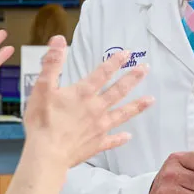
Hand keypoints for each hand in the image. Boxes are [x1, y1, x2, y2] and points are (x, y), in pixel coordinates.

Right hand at [23, 36, 152, 169]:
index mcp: (83, 93)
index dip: (115, 61)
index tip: (127, 53)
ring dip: (137, 106)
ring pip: (122, 113)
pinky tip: (128, 136)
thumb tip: (59, 39)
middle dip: (133, 78)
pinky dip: (121, 138)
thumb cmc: (42, 121)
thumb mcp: (42, 87)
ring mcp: (99, 127)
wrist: (47, 153)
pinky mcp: (97, 144)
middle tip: (145, 68)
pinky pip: (112, 140)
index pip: (102, 73)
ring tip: (151, 100)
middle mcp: (96, 108)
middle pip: (118, 90)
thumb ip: (52, 63)